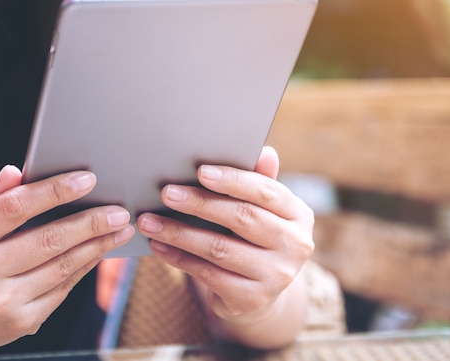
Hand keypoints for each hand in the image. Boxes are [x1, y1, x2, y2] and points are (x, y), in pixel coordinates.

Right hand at [0, 165, 133, 357]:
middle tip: (120, 211)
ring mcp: (2, 302)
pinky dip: (86, 266)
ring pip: (63, 266)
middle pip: (48, 239)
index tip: (88, 179)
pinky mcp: (21, 323)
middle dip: (91, 222)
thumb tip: (17, 171)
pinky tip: (100, 250)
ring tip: (120, 229)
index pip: (15, 207)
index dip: (55, 191)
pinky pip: (64, 288)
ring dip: (98, 245)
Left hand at [137, 146, 314, 343]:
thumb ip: (258, 182)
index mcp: (299, 215)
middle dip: (200, 204)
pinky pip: (208, 274)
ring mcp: (277, 275)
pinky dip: (179, 258)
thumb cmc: (253, 237)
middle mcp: (296, 246)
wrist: (258, 292)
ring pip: (220, 248)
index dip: (233, 180)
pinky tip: (159, 246)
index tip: (201, 171)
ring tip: (150, 221)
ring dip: (180, 233)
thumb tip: (264, 150)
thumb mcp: (261, 210)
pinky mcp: (253, 299)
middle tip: (167, 193)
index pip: (266, 191)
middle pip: (242, 218)